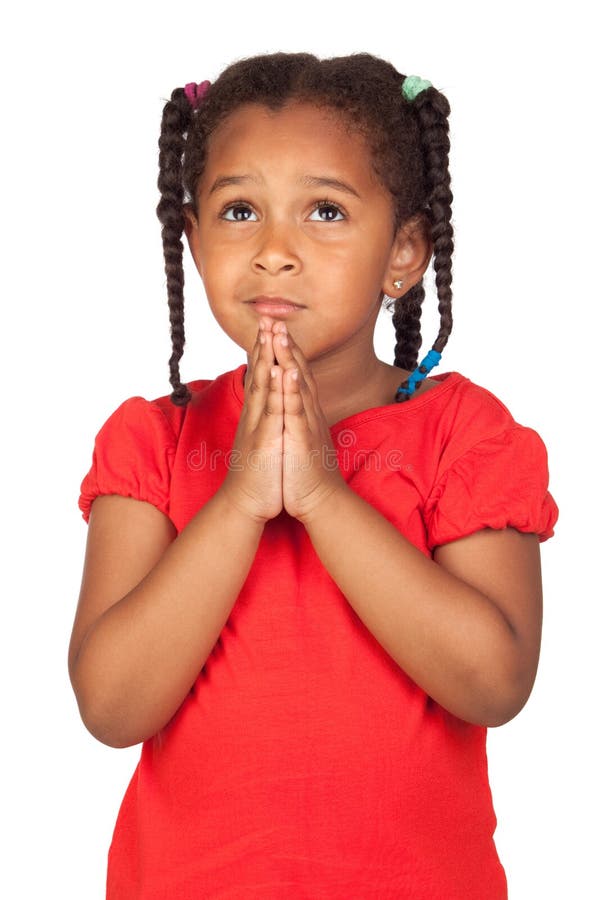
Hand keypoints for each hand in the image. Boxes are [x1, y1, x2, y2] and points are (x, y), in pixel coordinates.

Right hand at [219, 322, 283, 522]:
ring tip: (270, 333)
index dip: (264, 351)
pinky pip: (271, 412)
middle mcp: (255, 416)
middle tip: (267, 316)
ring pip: (263, 387)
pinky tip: (278, 371)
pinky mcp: (264, 441)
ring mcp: (259, 427)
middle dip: (263, 345)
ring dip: (267, 358)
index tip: (269, 326)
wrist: (244, 504)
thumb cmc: (257, 474)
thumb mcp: (260, 440)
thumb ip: (262, 420)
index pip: (261, 376)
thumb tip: (265, 405)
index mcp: (258, 415)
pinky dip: (275, 390)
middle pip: (259, 374)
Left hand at [268, 319, 346, 522]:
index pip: (294, 373)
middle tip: (274, 317)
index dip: (285, 349)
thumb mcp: (298, 436)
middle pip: (297, 371)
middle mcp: (307, 412)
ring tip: (280, 333)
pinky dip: (292, 391)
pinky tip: (287, 372)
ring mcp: (305, 424)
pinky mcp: (302, 439)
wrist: (321, 500)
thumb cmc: (306, 470)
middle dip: (286, 343)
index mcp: (303, 411)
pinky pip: (296, 412)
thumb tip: (290, 400)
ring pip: (297, 385)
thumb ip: (296, 415)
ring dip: (289, 358)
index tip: (273, 326)